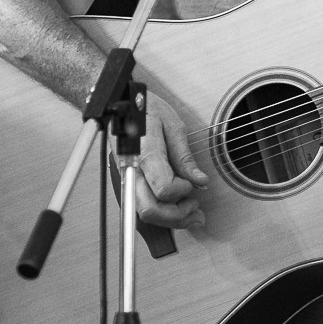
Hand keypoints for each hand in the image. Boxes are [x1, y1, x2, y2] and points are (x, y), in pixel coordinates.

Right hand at [133, 92, 208, 229]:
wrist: (122, 104)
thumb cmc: (147, 109)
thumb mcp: (174, 126)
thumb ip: (185, 157)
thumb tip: (200, 181)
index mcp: (145, 154)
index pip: (164, 188)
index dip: (182, 191)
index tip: (194, 184)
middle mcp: (132, 171)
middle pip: (150, 209)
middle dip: (177, 216)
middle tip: (196, 208)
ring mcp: (127, 178)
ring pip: (143, 213)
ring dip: (170, 219)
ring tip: (193, 213)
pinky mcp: (128, 182)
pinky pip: (142, 205)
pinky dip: (161, 212)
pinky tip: (178, 209)